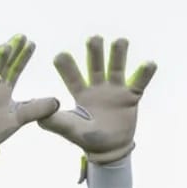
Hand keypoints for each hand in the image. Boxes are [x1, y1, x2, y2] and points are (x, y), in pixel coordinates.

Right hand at [0, 33, 59, 163]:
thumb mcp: (20, 118)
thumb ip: (36, 109)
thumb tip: (57, 102)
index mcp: (3, 89)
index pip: (14, 69)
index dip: (22, 56)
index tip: (31, 42)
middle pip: (2, 66)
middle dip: (11, 50)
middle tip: (21, 36)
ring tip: (6, 47)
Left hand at [39, 36, 156, 172]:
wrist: (109, 149)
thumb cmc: (87, 138)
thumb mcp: (69, 129)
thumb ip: (55, 122)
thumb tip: (37, 115)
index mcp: (81, 93)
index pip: (72, 77)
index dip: (67, 67)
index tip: (59, 55)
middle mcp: (98, 87)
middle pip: (96, 66)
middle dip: (95, 53)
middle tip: (93, 38)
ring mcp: (115, 90)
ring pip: (117, 69)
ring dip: (118, 55)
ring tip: (120, 40)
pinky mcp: (131, 97)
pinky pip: (139, 83)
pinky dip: (144, 73)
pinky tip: (149, 63)